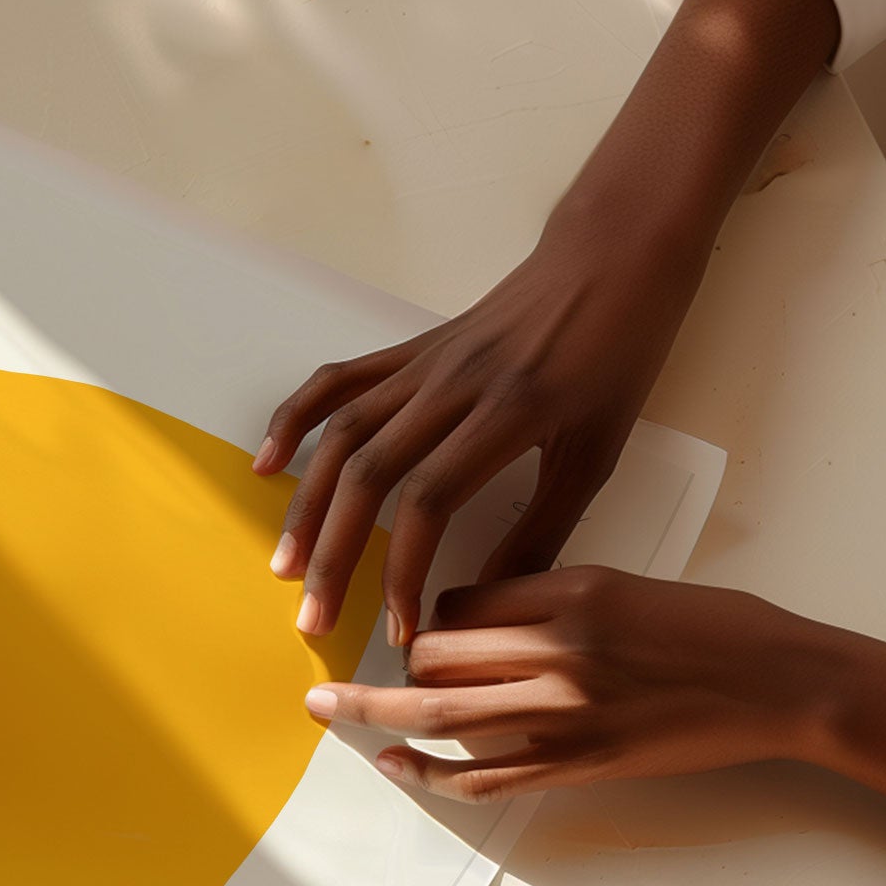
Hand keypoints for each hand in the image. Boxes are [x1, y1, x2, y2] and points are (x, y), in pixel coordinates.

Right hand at [253, 216, 700, 642]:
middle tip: (315, 617)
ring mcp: (423, 363)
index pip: (429, 501)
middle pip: (370, 475)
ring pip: (343, 436)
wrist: (611, 257)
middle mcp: (452, 385)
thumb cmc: (617, 354)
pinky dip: (295, 421)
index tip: (400, 629)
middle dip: (335, 555)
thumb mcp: (597, 451)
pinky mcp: (410, 349)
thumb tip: (491, 597)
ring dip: (306, 506)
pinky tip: (268, 464)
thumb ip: (543, 528)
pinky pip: (339, 383)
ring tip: (286, 564)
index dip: (404, 571)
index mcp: (508, 412)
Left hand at [303, 568, 885, 835]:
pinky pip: (483, 776)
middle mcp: (558, 650)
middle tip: (363, 668)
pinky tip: (392, 763)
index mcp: (571, 590)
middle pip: (436, 652)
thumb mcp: (624, 583)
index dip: (434, 611)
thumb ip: (549, 596)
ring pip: (441, 713)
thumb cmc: (715, 626)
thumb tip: (475, 616)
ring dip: (374, 712)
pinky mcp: (578, 765)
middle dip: (398, 662)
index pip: (461, 597)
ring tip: (325, 710)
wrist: (783, 684)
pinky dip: (427, 771)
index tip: (429, 622)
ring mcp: (565, 714)